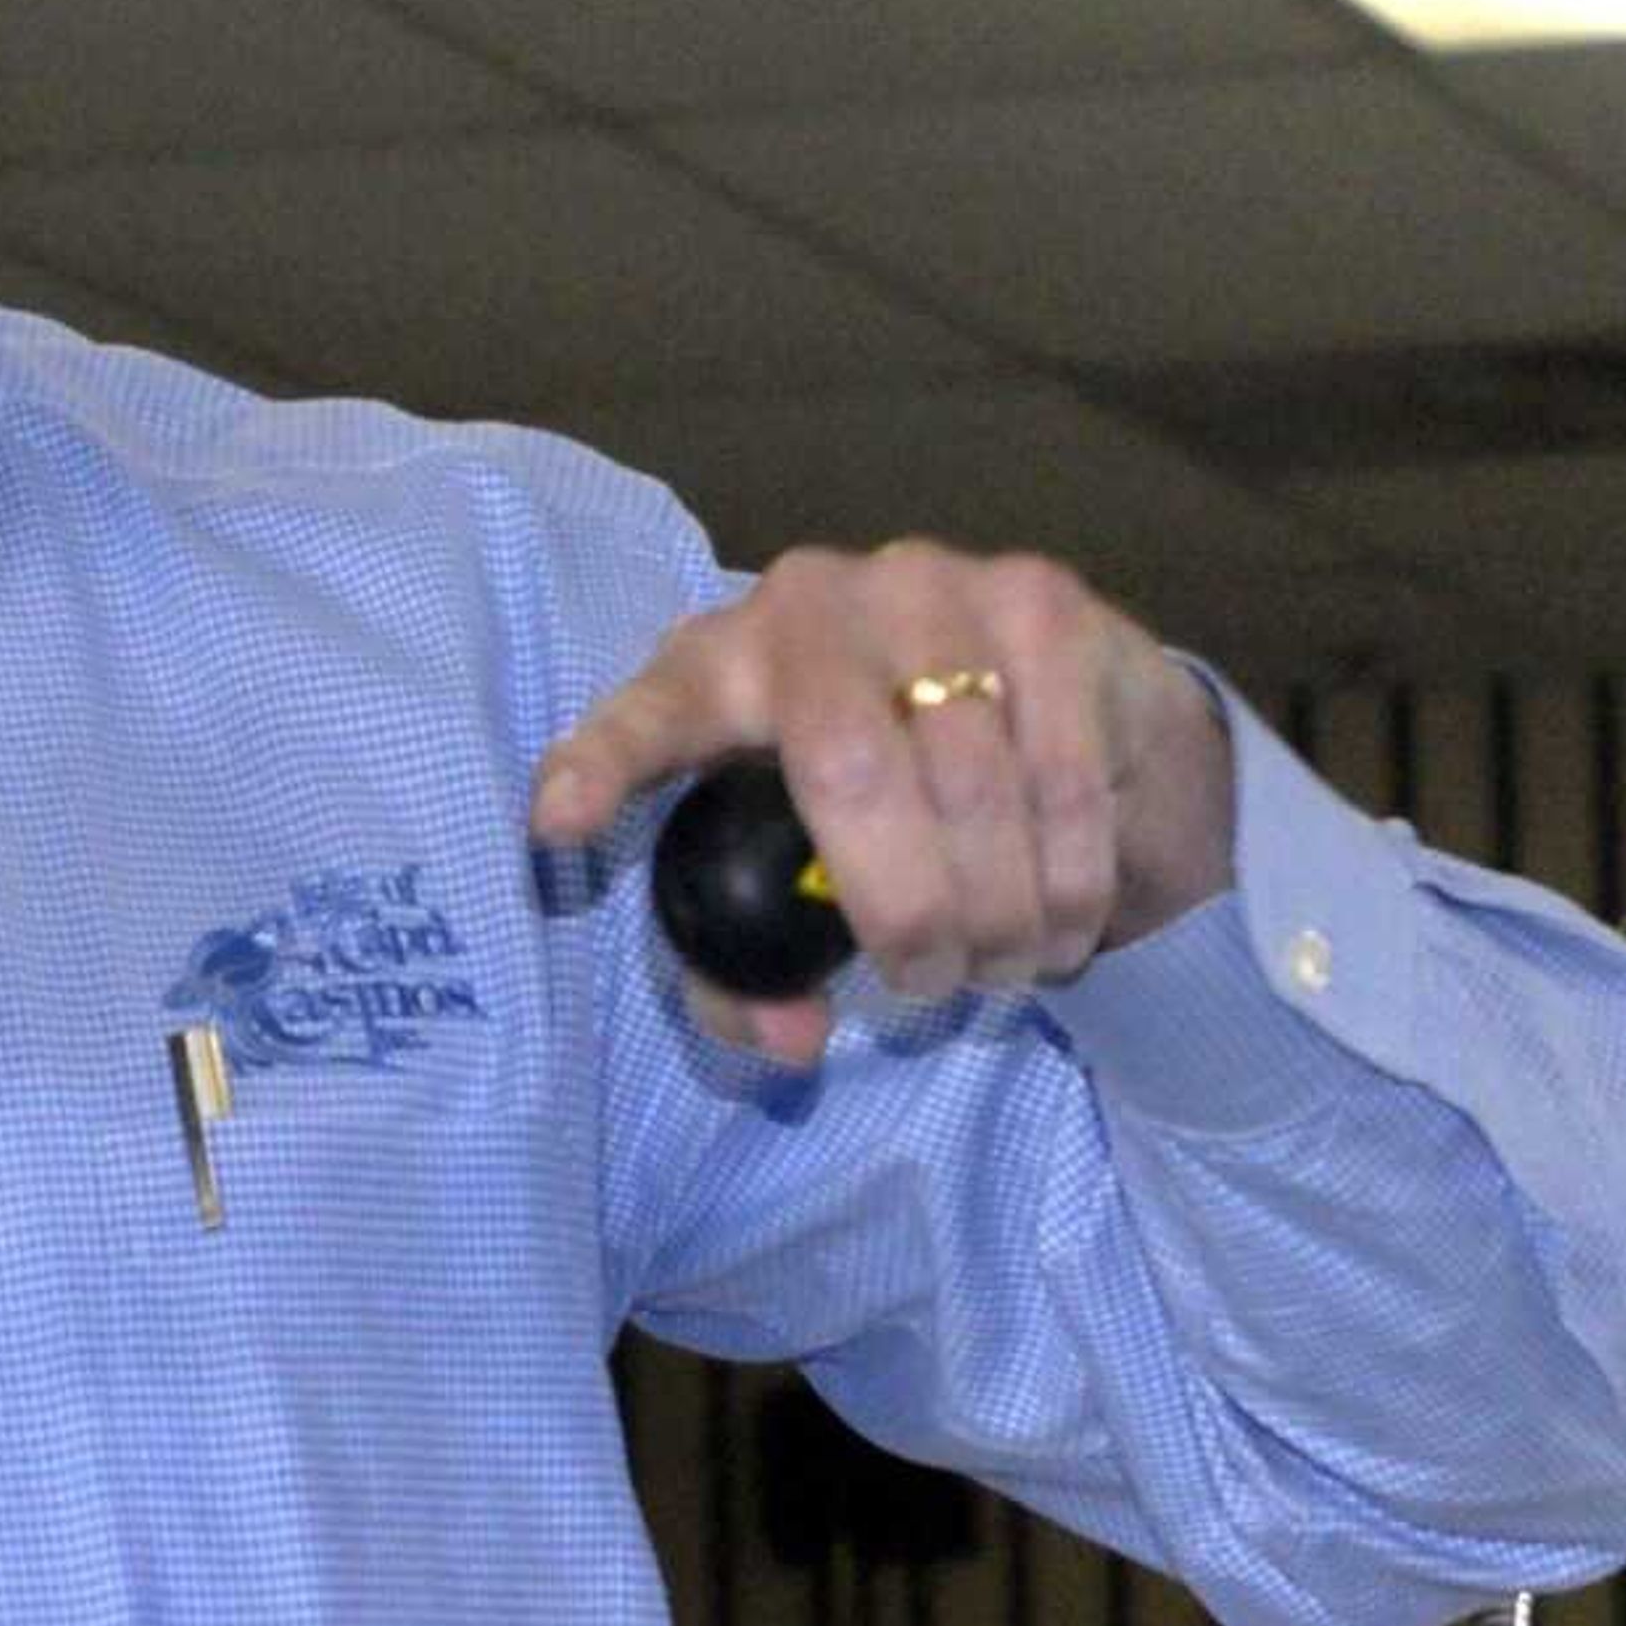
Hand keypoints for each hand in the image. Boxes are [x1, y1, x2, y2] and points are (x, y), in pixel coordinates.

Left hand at [528, 541, 1233, 1066]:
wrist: (1057, 694)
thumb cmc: (887, 793)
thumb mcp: (797, 866)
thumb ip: (759, 963)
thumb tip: (787, 1039)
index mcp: (715, 665)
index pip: (646, 716)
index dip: (597, 767)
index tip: (559, 829)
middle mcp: (809, 602)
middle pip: (844, 771)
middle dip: (899, 907)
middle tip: (925, 982)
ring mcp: (931, 586)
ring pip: (970, 782)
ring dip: (996, 909)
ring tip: (1000, 963)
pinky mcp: (1045, 599)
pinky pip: (1060, 770)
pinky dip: (1067, 876)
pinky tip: (1061, 923)